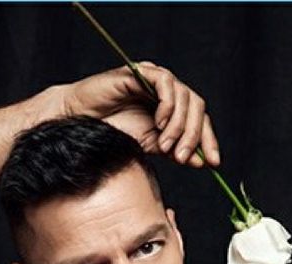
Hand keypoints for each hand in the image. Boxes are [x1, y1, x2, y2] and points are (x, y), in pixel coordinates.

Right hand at [61, 62, 219, 168]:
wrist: (78, 123)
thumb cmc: (109, 133)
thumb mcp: (148, 147)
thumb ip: (173, 151)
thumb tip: (201, 161)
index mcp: (170, 110)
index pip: (199, 120)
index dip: (208, 140)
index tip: (214, 162)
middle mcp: (165, 93)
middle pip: (197, 106)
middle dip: (194, 135)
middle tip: (183, 157)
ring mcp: (154, 81)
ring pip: (185, 96)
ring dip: (179, 125)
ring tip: (165, 145)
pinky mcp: (140, 73)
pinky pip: (166, 83)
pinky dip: (168, 105)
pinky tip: (159, 123)